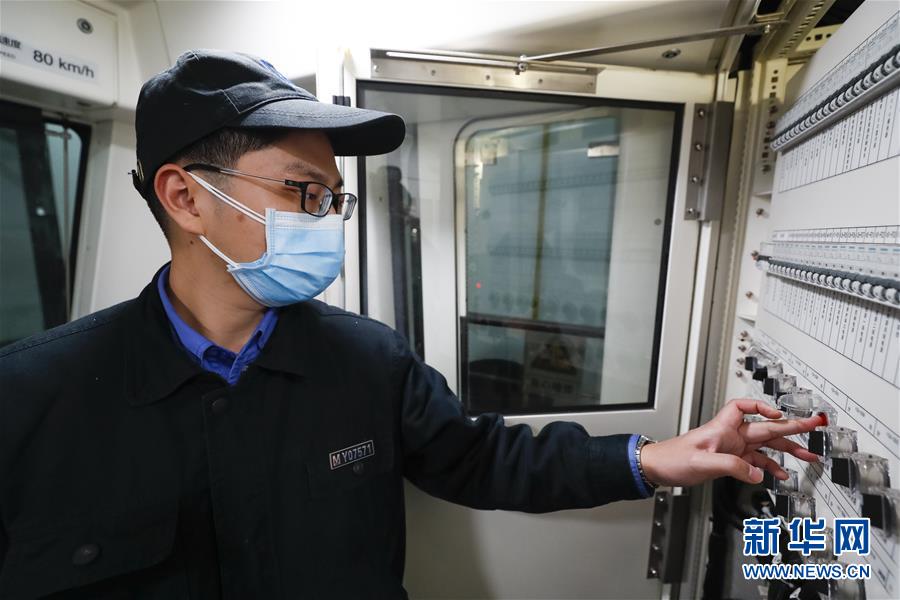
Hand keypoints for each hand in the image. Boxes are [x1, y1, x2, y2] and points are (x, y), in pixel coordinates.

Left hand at [639, 399, 824, 486]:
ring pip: (766, 446)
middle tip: (815, 425)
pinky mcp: (732, 460)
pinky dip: (770, 466)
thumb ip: (732, 467)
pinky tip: (782, 473)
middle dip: (791, 428)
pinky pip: (757, 461)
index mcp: (722, 428)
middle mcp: (730, 435)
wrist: (659, 468)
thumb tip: (757, 473)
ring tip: (809, 456)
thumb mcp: (702, 462)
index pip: (744, 407)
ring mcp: (733, 447)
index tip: (779, 415)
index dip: (763, 408)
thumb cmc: (673, 458)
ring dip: (788, 451)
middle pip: (766, 428)